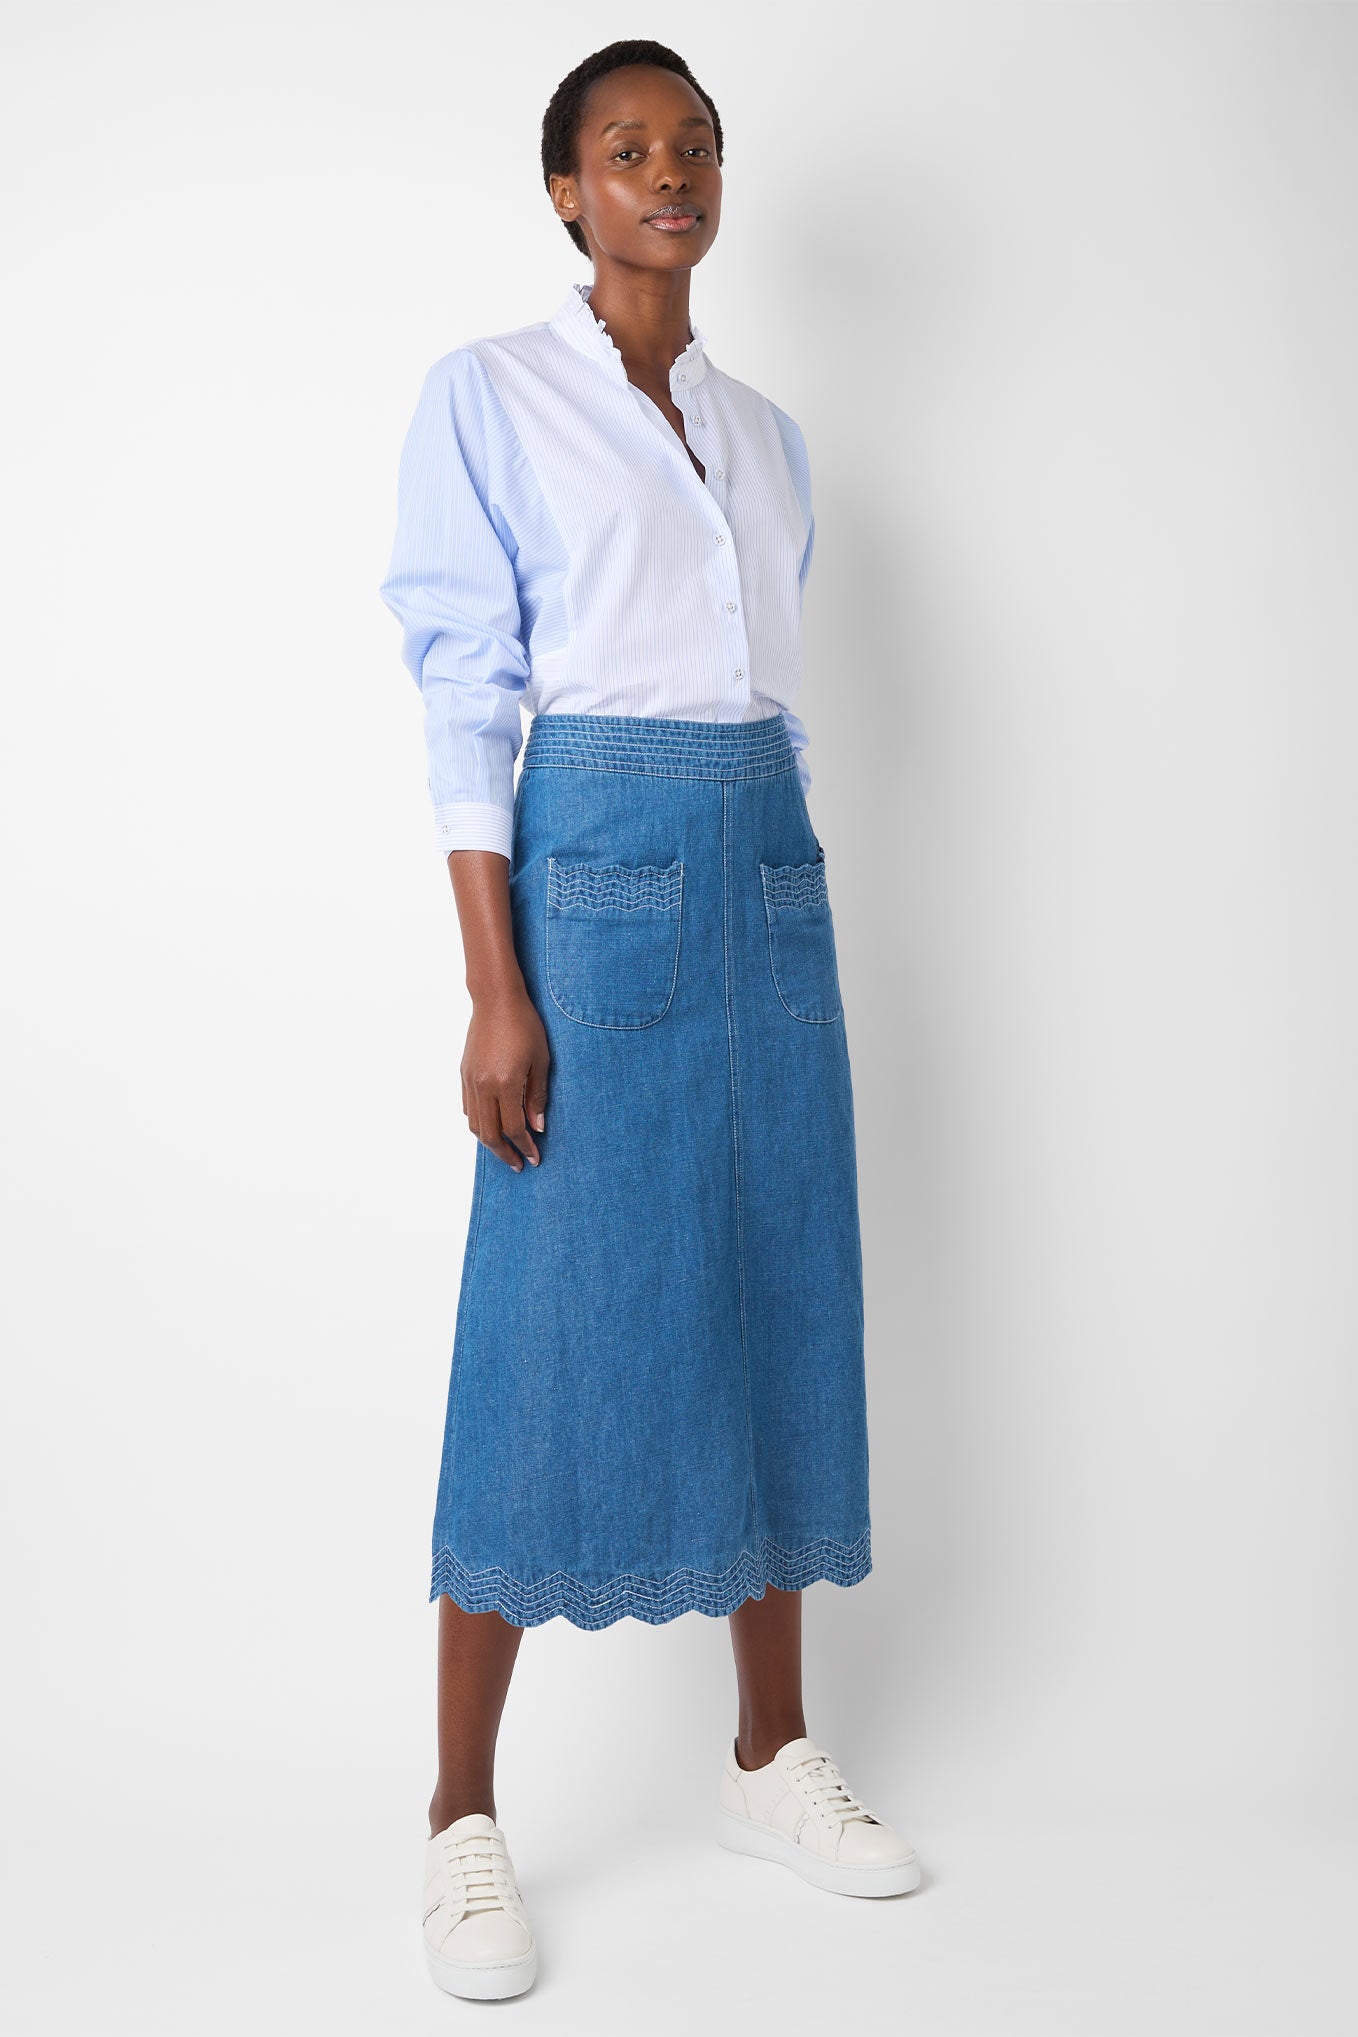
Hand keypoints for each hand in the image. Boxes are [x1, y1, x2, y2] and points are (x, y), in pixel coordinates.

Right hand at [460, 982, 550, 1170]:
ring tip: (505, 1150)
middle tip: (518, 1164)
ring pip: (475, 1125)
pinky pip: (469, 1108)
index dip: (525, 1146)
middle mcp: (484, 1086)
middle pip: (490, 1134)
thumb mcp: (541, 1060)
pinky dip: (479, 1123)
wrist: (496, 1000)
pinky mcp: (464, 1074)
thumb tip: (537, 1127)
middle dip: (505, 1154)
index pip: (514, 1128)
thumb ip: (537, 1096)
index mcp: (506, 1084)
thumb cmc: (524, 1025)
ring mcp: (471, 1081)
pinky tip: (491, 1126)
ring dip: (490, 1143)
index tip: (535, 1158)